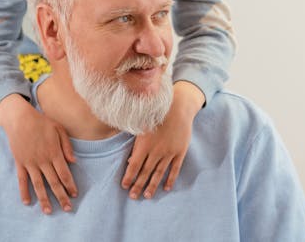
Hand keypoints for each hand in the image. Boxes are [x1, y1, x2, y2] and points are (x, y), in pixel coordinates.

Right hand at [0, 94, 76, 213]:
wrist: (19, 118)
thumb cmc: (41, 122)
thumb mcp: (59, 129)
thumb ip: (67, 146)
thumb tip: (74, 161)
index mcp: (54, 153)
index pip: (64, 174)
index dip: (70, 185)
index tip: (75, 194)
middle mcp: (43, 160)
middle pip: (54, 182)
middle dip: (61, 197)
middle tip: (68, 209)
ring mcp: (30, 163)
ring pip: (38, 185)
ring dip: (44, 199)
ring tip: (49, 211)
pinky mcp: (20, 163)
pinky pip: (22, 180)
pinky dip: (24, 192)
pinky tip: (27, 202)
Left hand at [121, 81, 204, 198]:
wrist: (178, 108)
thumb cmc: (156, 115)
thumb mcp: (142, 126)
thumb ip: (136, 143)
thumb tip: (131, 160)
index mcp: (144, 144)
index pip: (134, 165)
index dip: (129, 177)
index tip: (124, 186)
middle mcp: (156, 151)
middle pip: (145, 172)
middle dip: (138, 185)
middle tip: (133, 196)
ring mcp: (169, 153)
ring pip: (159, 173)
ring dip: (152, 185)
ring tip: (147, 195)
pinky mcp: (180, 152)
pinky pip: (174, 169)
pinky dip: (170, 179)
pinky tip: (166, 188)